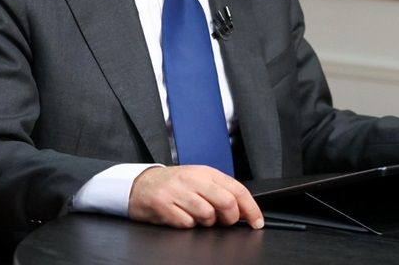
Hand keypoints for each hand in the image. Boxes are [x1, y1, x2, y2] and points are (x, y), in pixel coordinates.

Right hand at [128, 165, 263, 228]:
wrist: (140, 185)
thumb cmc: (173, 184)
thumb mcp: (198, 180)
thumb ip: (220, 190)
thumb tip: (244, 209)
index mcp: (206, 172)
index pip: (237, 189)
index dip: (251, 208)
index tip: (257, 222)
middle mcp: (193, 179)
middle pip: (226, 203)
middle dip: (230, 219)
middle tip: (223, 221)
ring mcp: (177, 192)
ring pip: (207, 215)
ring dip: (206, 223)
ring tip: (196, 216)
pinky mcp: (164, 205)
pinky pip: (187, 224)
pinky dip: (187, 225)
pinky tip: (181, 217)